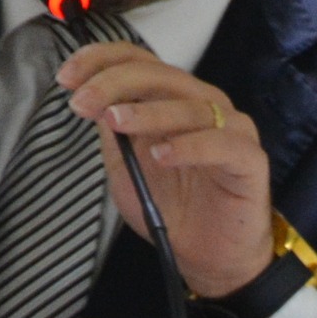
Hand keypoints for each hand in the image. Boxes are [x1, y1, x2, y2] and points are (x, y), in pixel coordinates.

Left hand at [58, 41, 270, 298]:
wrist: (208, 257)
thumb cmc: (171, 207)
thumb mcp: (125, 165)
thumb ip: (111, 132)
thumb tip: (86, 97)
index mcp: (172, 99)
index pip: (139, 60)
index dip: (101, 60)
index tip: (66, 78)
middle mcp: (203, 104)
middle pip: (161, 75)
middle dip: (115, 83)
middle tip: (82, 103)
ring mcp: (231, 129)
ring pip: (189, 107)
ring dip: (147, 112)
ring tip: (115, 122)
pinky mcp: (250, 160)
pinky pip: (222, 144)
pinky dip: (189, 146)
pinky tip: (161, 155)